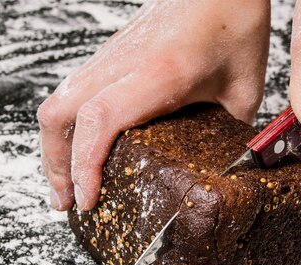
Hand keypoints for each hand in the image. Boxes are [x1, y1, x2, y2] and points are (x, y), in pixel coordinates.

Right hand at [38, 0, 269, 210]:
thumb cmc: (234, 25)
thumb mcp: (243, 90)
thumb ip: (228, 135)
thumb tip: (221, 169)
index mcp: (160, 72)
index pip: (101, 119)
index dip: (84, 165)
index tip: (87, 199)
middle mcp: (124, 62)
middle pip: (60, 114)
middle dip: (56, 166)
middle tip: (68, 203)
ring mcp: (111, 55)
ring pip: (59, 101)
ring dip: (56, 146)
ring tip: (67, 183)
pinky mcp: (110, 54)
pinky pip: (73, 91)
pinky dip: (68, 125)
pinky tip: (81, 145)